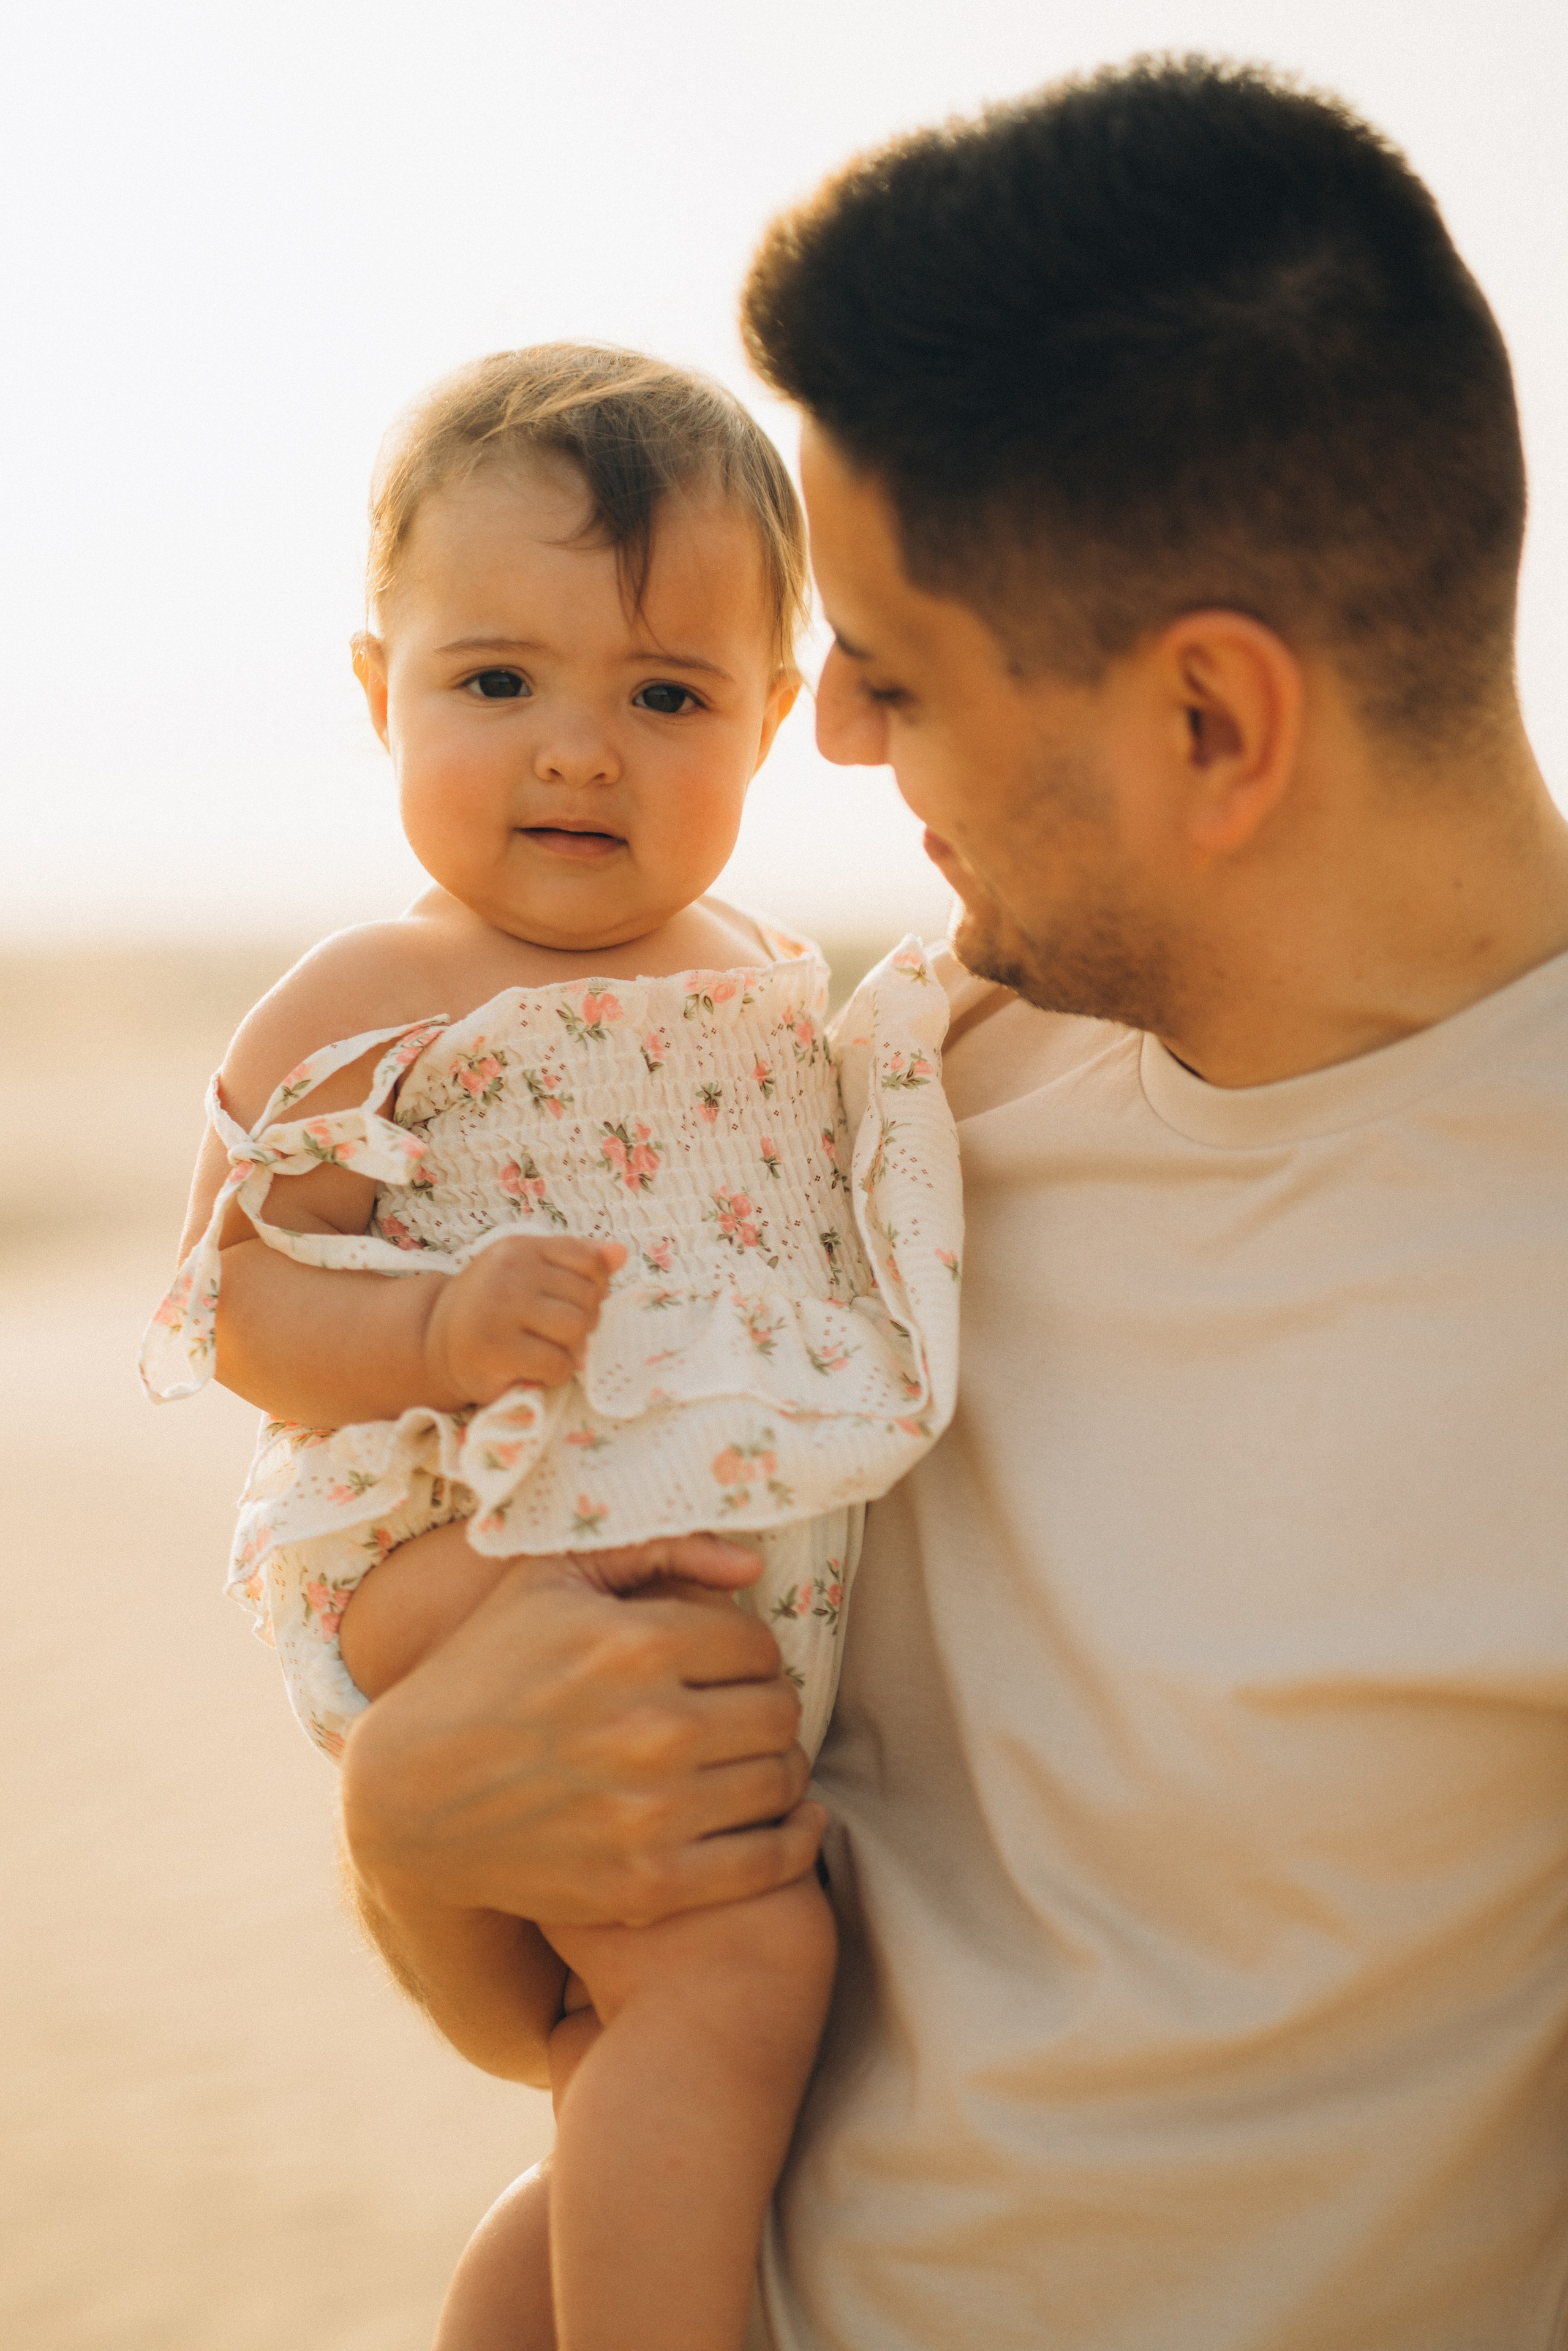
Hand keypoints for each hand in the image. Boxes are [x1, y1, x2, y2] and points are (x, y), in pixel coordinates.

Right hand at [340, 1535, 824, 1935]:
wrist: (407, 1799)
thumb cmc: (483, 1672)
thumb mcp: (547, 1579)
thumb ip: (656, 1549)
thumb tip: (750, 1564)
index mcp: (634, 1643)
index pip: (757, 1645)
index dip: (748, 1653)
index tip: (725, 1667)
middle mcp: (652, 1728)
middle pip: (779, 1712)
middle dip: (767, 1707)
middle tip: (743, 1715)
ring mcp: (650, 1813)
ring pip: (780, 1781)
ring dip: (780, 1768)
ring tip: (753, 1762)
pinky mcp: (646, 1883)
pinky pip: (767, 1863)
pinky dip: (795, 1842)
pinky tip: (793, 1823)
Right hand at [423, 1234, 626, 1405]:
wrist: (433, 1343)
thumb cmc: (493, 1307)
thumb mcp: (531, 1272)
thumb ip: (577, 1260)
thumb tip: (621, 1253)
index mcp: (521, 1247)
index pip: (590, 1263)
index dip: (595, 1290)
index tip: (572, 1304)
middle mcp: (509, 1272)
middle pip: (588, 1299)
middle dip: (583, 1323)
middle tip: (555, 1334)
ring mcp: (499, 1309)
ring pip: (575, 1330)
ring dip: (572, 1350)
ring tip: (549, 1351)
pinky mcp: (495, 1349)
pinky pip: (556, 1364)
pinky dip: (555, 1374)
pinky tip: (534, 1370)